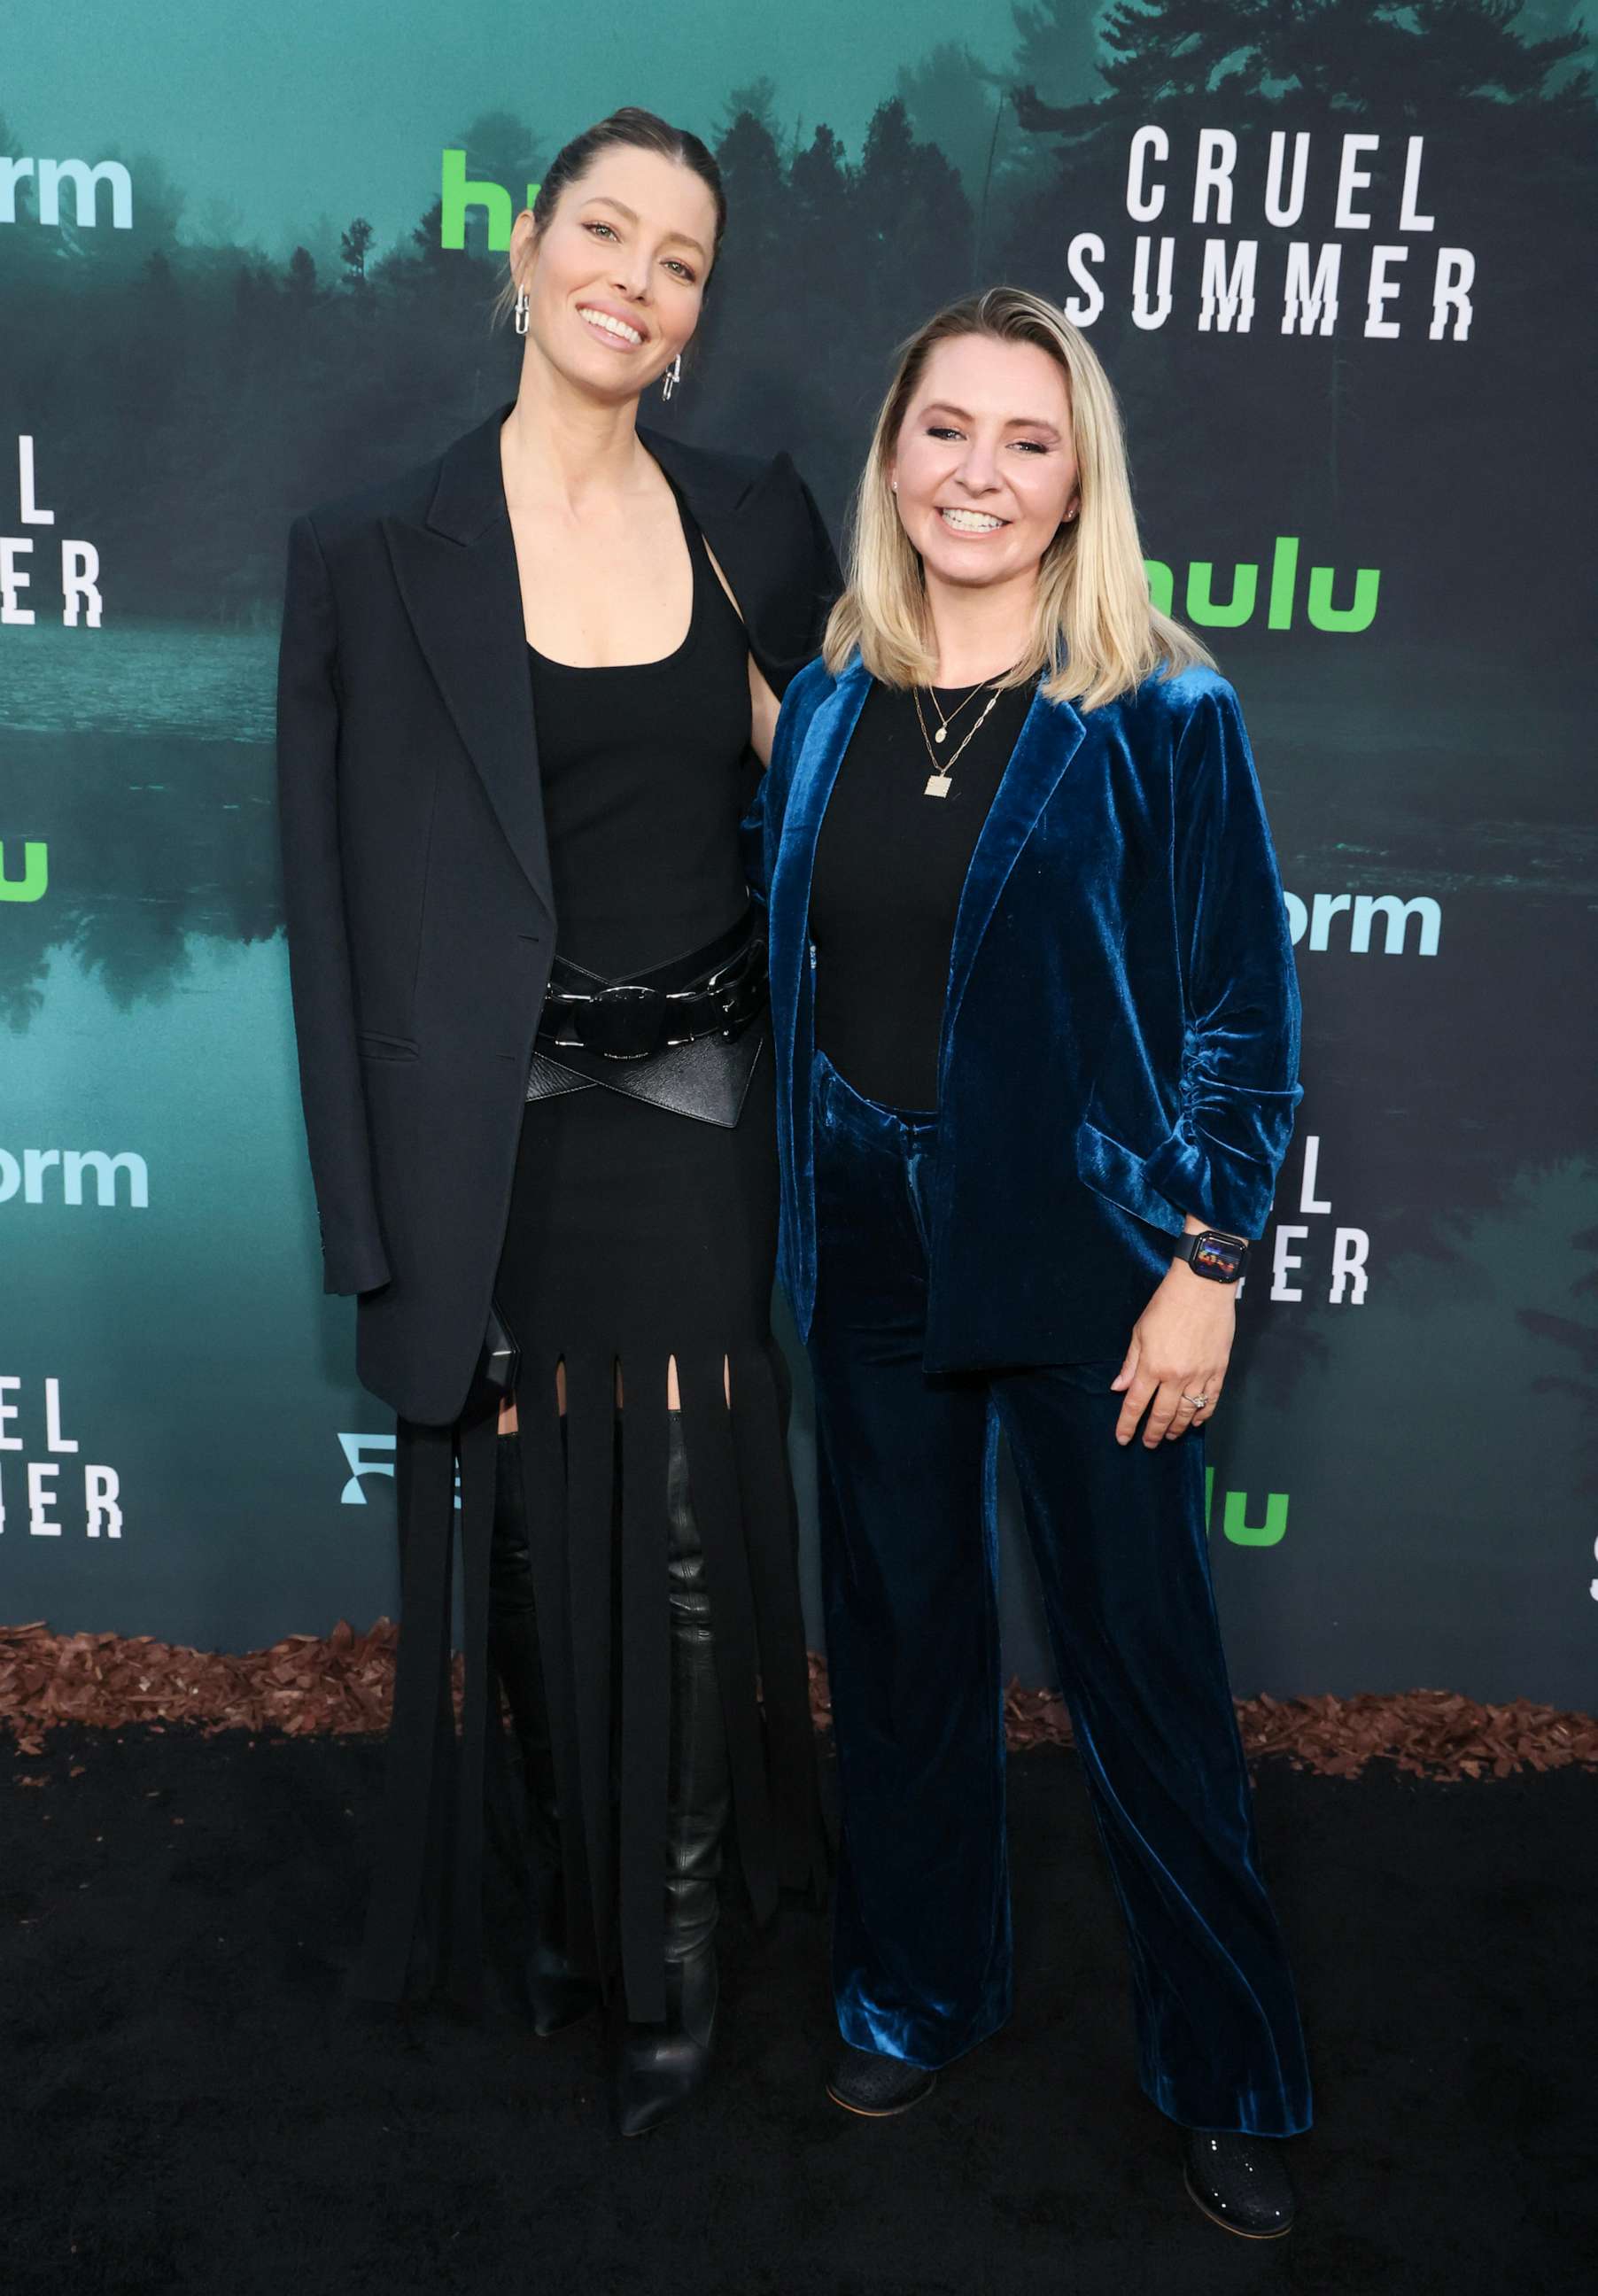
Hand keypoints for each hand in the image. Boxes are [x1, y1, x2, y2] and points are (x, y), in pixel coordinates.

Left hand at [1110, 1256, 1236, 1447]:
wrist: (1202, 1287)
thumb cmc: (1167, 1304)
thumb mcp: (1140, 1331)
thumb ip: (1131, 1363)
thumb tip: (1119, 1387)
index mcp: (1152, 1366)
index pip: (1135, 1404)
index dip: (1127, 1424)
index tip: (1123, 1438)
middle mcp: (1176, 1376)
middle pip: (1162, 1415)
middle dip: (1153, 1433)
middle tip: (1148, 1443)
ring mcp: (1200, 1375)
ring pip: (1187, 1413)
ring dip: (1176, 1428)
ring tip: (1169, 1435)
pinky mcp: (1219, 1370)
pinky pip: (1211, 1402)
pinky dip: (1202, 1415)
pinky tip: (1194, 1422)